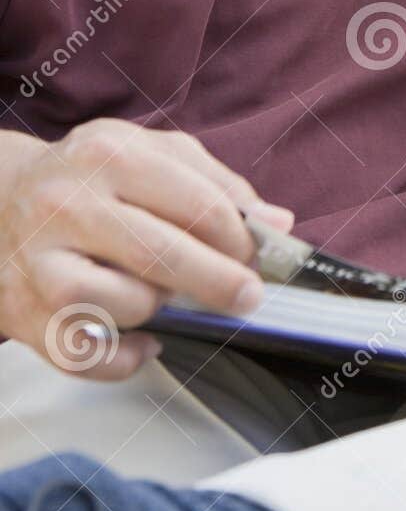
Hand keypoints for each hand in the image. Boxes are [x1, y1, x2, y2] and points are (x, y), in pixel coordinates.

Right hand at [0, 120, 295, 380]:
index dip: (242, 242)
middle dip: (222, 284)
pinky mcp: (25, 314)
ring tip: (160, 294)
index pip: (200, 206)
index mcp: (110, 154)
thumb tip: (276, 225)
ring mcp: (42, 262)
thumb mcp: (152, 154)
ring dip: (160, 308)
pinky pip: (89, 356)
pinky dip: (126, 356)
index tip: (257, 258)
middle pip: (166, 257)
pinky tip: (141, 337)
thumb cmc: (91, 179)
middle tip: (247, 296)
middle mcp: (68, 204)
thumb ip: (218, 184)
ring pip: (127, 305)